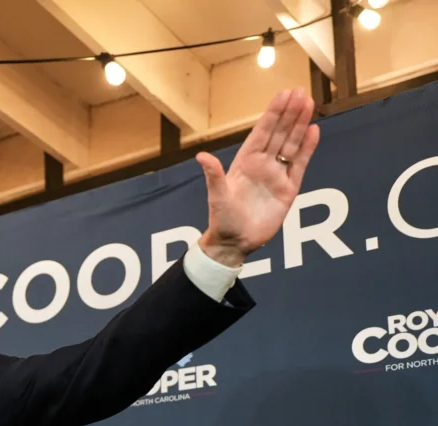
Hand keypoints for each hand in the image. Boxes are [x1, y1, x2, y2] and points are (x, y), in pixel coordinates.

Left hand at [196, 87, 320, 267]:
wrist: (235, 242)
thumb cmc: (222, 219)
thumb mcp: (217, 196)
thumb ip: (214, 175)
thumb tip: (202, 156)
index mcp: (245, 162)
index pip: (262, 132)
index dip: (273, 113)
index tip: (283, 94)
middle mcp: (262, 164)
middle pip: (280, 134)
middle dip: (290, 113)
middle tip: (300, 92)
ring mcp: (277, 175)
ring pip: (291, 145)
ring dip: (300, 125)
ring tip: (309, 104)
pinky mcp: (289, 189)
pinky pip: (300, 165)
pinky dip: (308, 148)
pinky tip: (314, 131)